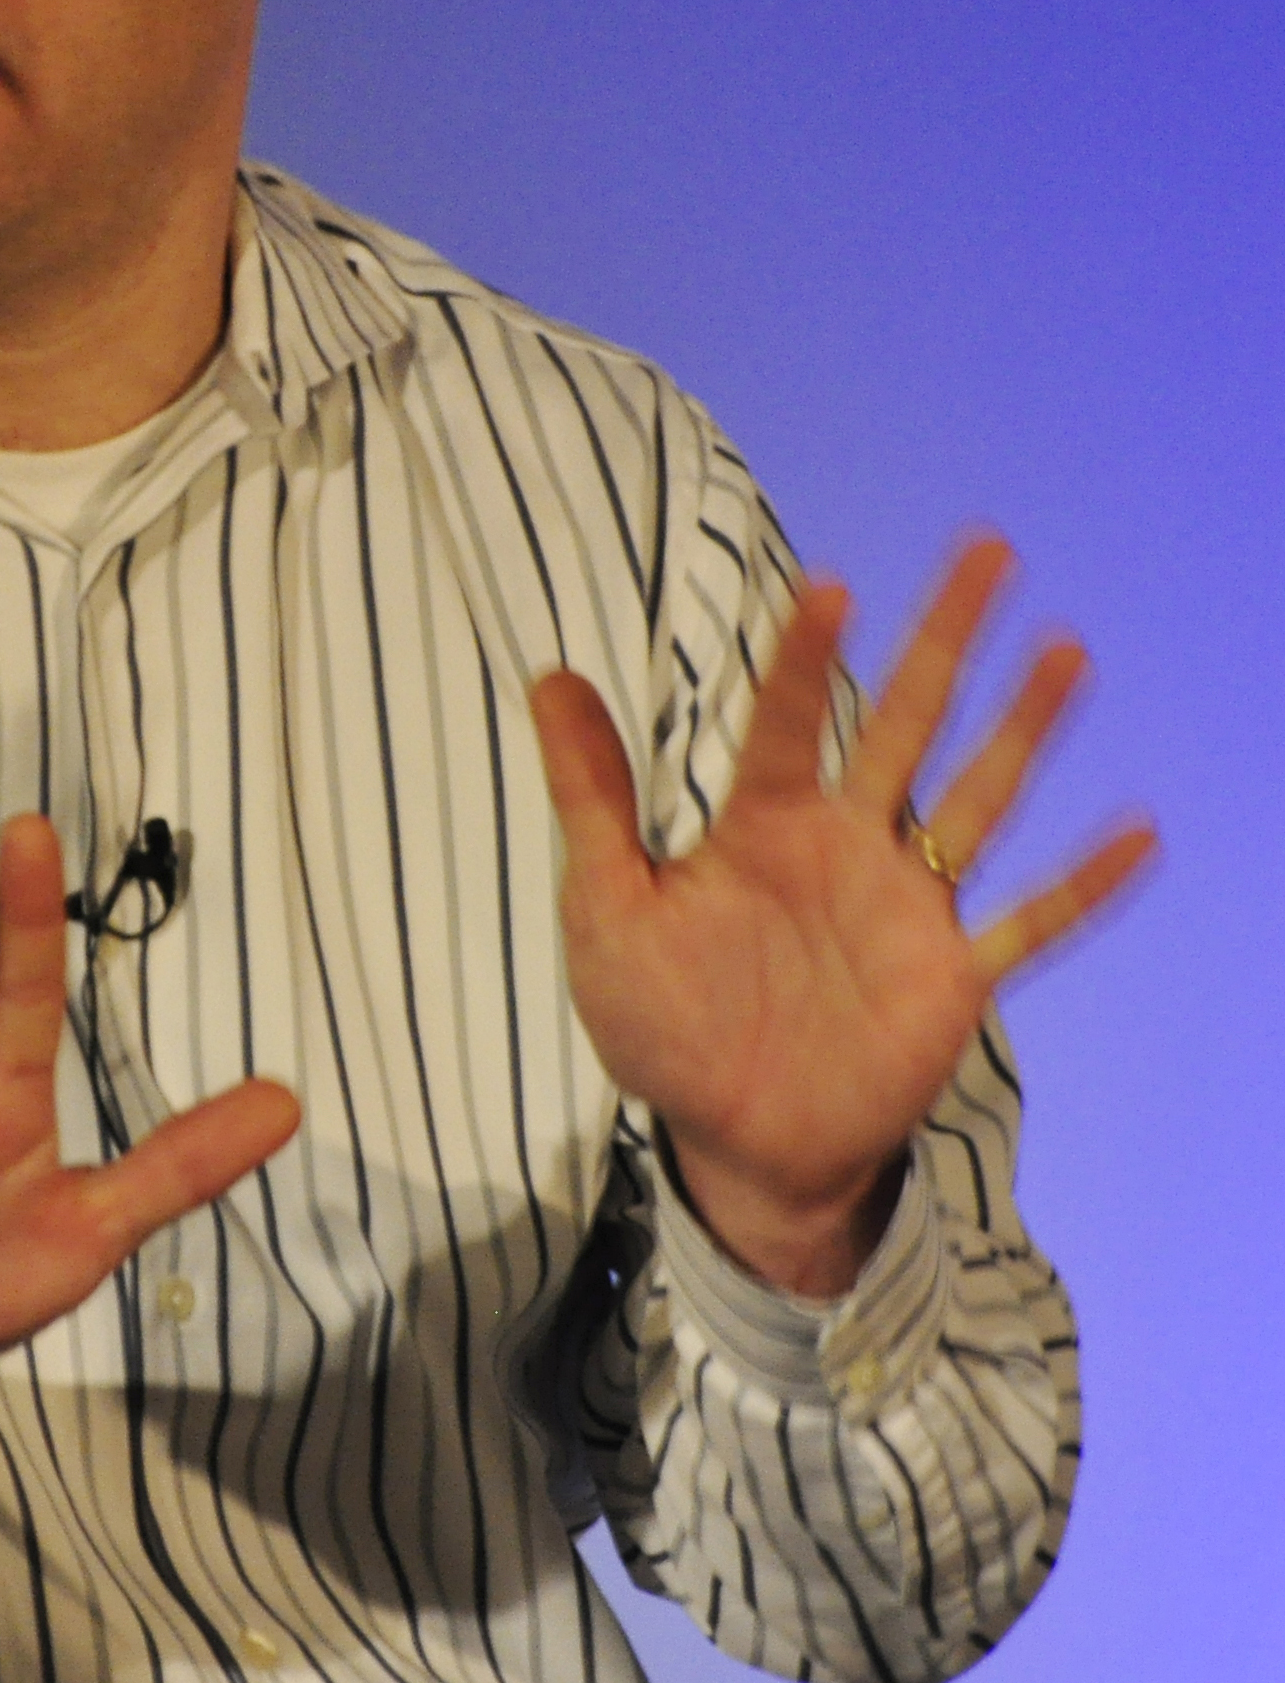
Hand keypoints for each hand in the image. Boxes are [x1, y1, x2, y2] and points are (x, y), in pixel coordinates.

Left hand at [530, 535, 1154, 1296]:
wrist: (729, 1141)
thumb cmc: (659, 1018)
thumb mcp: (604, 905)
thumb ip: (589, 796)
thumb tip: (549, 675)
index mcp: (761, 824)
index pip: (787, 720)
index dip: (807, 656)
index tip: (829, 585)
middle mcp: (844, 845)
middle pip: (904, 721)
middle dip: (943, 638)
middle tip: (986, 546)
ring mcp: (905, 908)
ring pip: (977, 798)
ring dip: (1023, 727)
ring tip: (1067, 647)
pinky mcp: (950, 981)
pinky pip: (1029, 924)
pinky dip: (1082, 883)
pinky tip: (1138, 831)